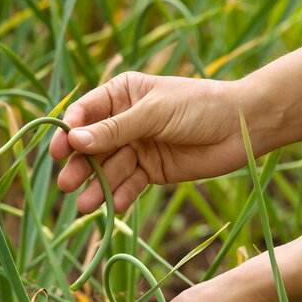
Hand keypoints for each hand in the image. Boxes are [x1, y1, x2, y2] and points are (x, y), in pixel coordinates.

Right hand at [50, 72, 254, 213]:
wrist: (241, 128)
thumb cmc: (198, 106)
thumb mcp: (154, 113)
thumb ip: (115, 130)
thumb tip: (75, 140)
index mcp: (121, 95)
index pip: (85, 113)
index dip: (69, 132)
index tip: (60, 150)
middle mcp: (124, 121)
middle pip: (92, 146)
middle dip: (80, 165)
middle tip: (67, 184)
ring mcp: (137, 147)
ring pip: (108, 169)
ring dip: (97, 186)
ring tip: (84, 205)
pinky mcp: (151, 171)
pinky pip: (129, 184)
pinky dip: (121, 196)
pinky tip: (113, 207)